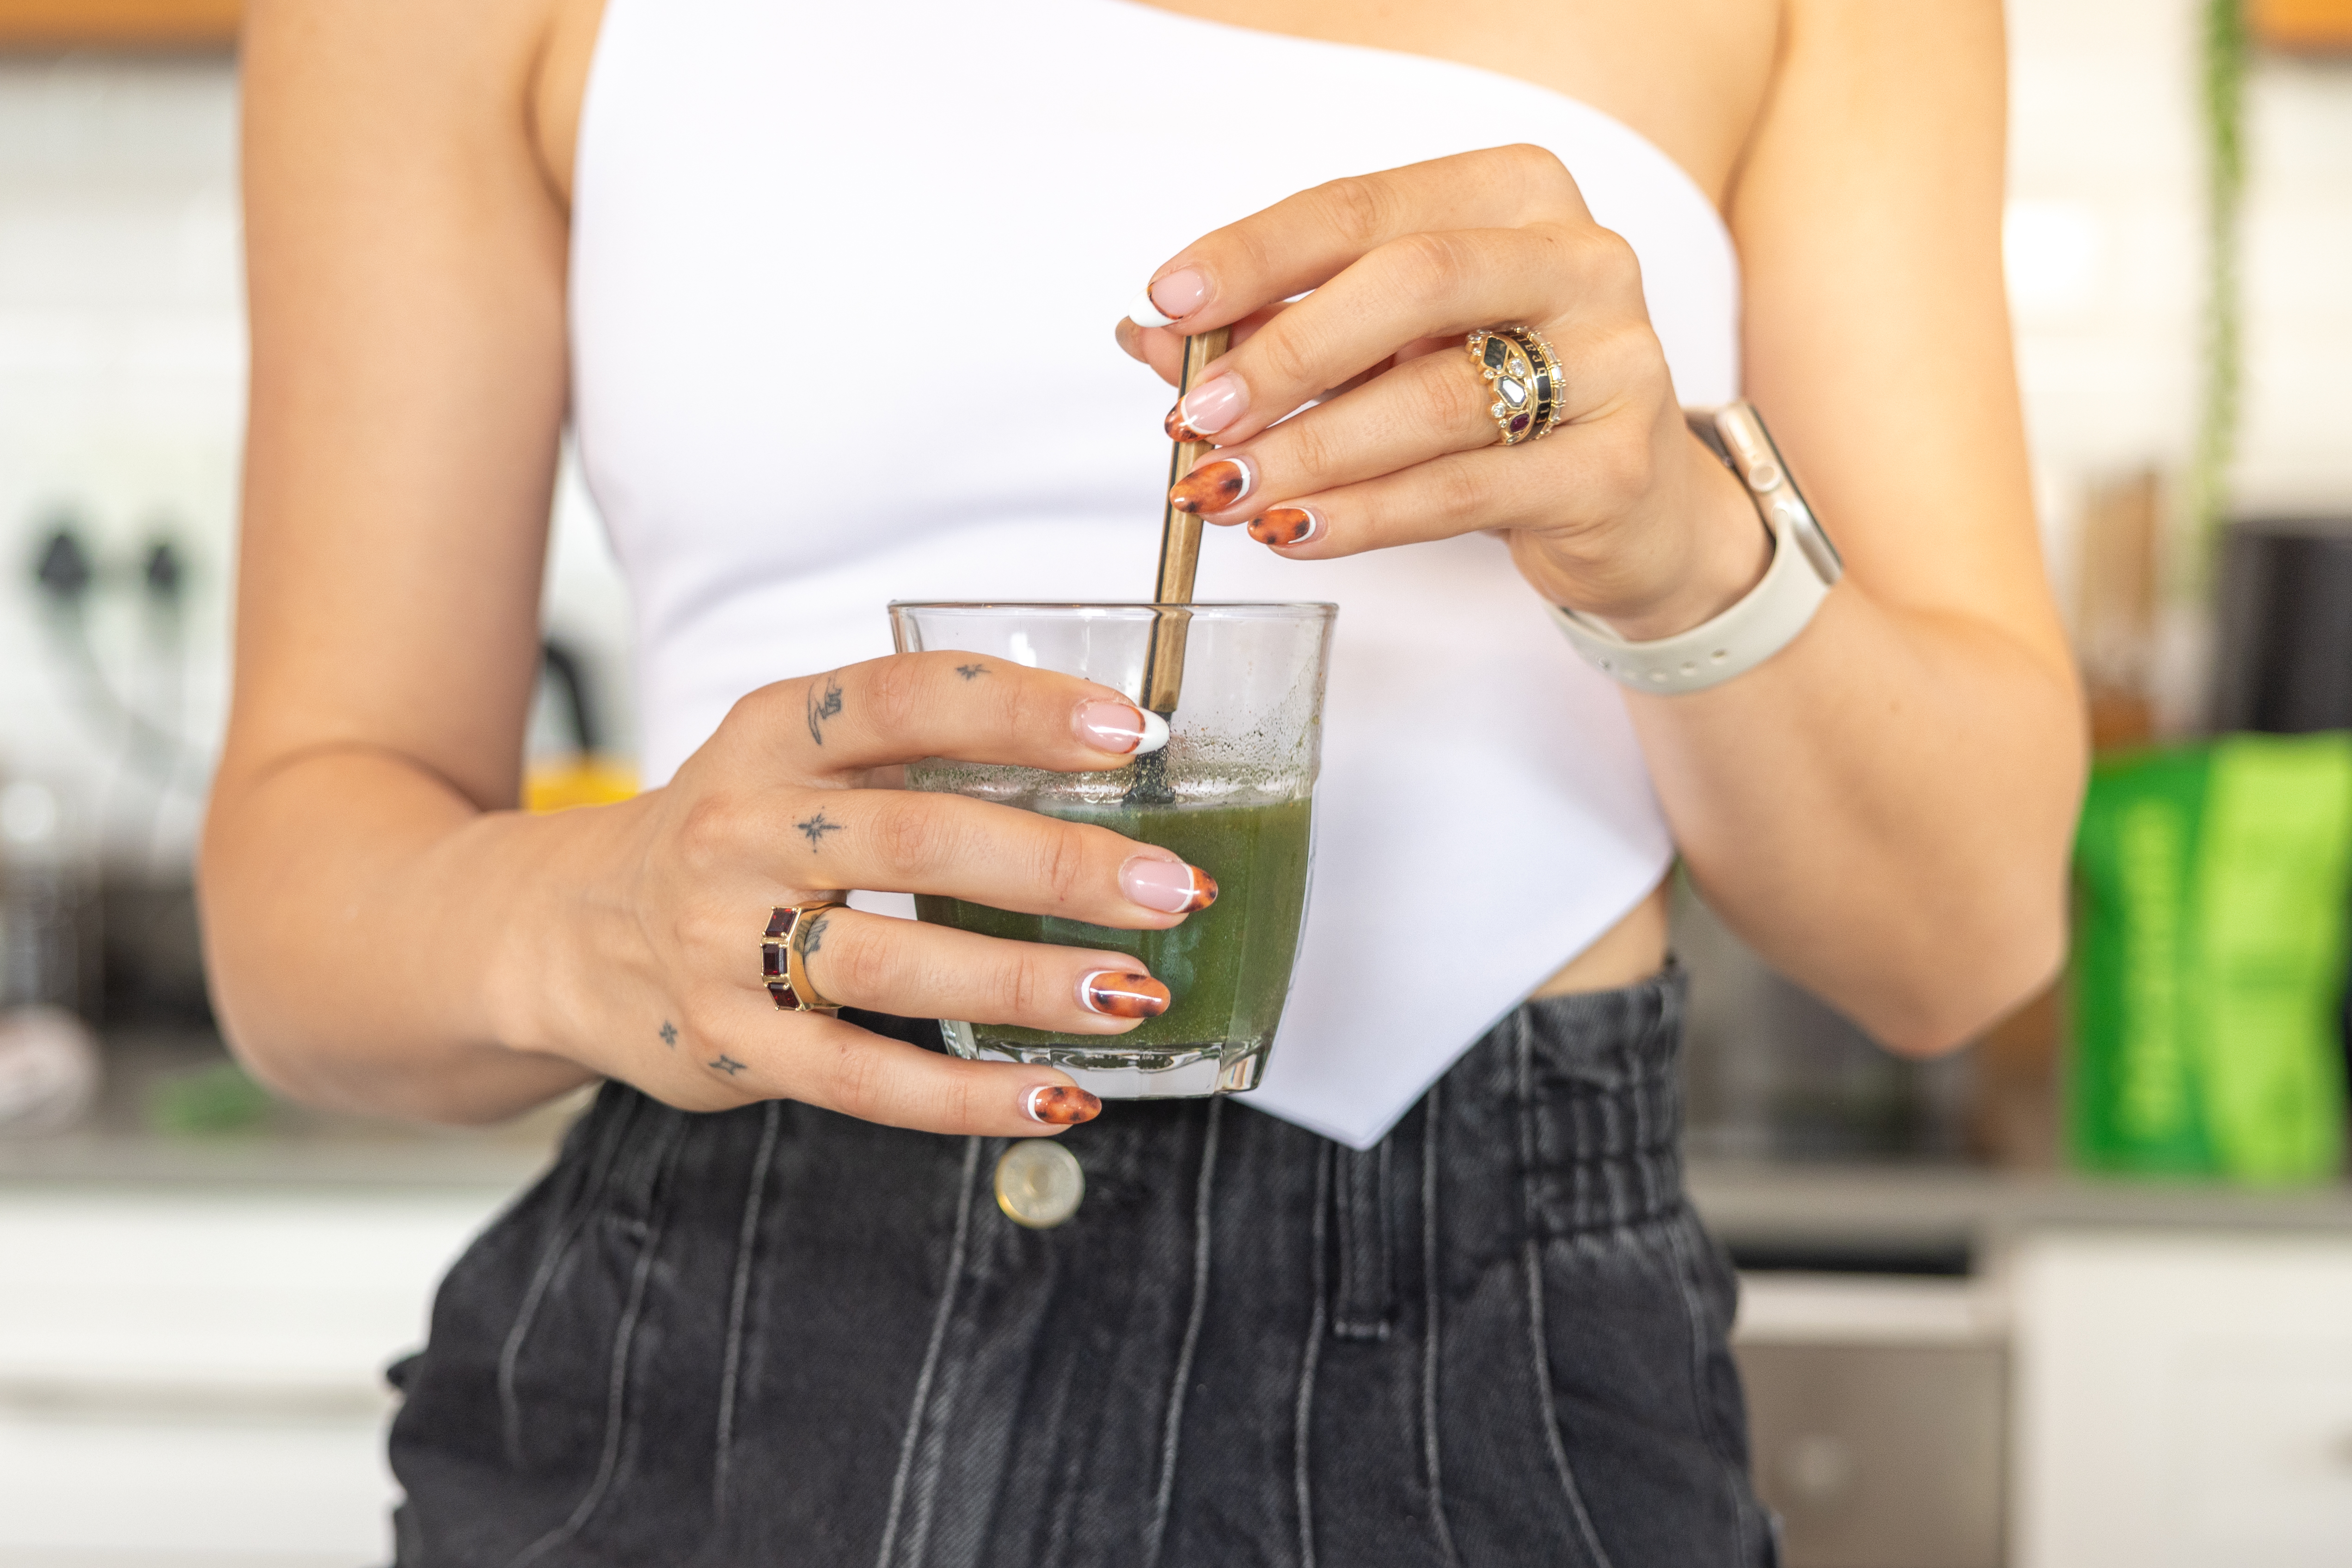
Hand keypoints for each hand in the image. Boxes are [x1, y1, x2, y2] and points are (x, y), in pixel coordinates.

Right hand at [537, 653, 1214, 1134]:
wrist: (568, 931)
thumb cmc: (736, 838)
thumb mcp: (796, 762)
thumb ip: (917, 760)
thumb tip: (1113, 771)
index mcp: (772, 735)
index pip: (904, 697)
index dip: (1022, 709)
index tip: (1134, 732)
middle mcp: (743, 828)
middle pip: (917, 839)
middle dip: (1061, 868)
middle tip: (1172, 888)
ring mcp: (724, 943)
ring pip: (894, 964)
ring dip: (1026, 983)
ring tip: (1133, 994)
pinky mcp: (730, 1046)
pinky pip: (864, 1080)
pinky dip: (968, 1097)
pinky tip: (1058, 1097)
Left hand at [1115, 145, 1769, 641]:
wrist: (1634, 504)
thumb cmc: (1500, 402)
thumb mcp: (1390, 348)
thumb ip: (1281, 328)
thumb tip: (1149, 336)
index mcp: (1514, 195)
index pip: (1364, 206)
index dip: (1257, 254)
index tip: (1169, 300)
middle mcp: (1577, 260)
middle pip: (1410, 283)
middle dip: (1286, 353)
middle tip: (1200, 417)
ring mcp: (1611, 361)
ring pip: (1435, 398)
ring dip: (1311, 451)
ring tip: (1227, 491)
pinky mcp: (1613, 466)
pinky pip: (1464, 490)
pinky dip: (1364, 515)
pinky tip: (1295, 530)